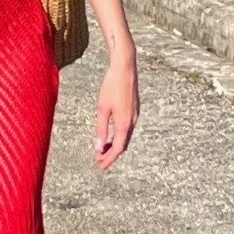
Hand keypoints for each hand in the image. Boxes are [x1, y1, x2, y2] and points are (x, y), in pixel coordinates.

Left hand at [94, 50, 138, 170]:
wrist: (125, 68)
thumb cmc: (112, 86)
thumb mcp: (102, 109)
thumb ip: (101, 129)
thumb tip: (98, 148)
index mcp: (124, 123)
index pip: (118, 149)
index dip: (108, 159)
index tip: (99, 166)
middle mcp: (133, 122)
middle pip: (123, 145)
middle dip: (111, 155)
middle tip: (99, 161)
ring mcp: (135, 116)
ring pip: (126, 138)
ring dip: (115, 146)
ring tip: (103, 151)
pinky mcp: (135, 110)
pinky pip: (127, 129)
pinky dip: (119, 137)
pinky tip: (111, 136)